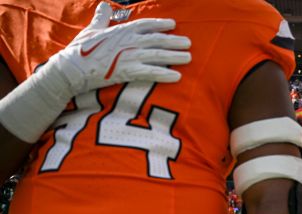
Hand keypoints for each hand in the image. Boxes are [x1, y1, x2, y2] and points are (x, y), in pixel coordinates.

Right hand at [50, 1, 191, 96]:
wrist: (71, 69)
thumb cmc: (80, 50)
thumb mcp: (91, 29)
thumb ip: (101, 17)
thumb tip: (103, 4)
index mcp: (121, 30)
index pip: (146, 24)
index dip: (161, 23)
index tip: (173, 24)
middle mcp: (129, 41)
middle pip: (157, 39)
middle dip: (175, 40)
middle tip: (188, 43)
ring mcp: (130, 56)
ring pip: (158, 54)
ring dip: (175, 56)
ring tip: (188, 58)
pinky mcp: (128, 71)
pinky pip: (151, 72)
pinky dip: (165, 74)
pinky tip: (177, 76)